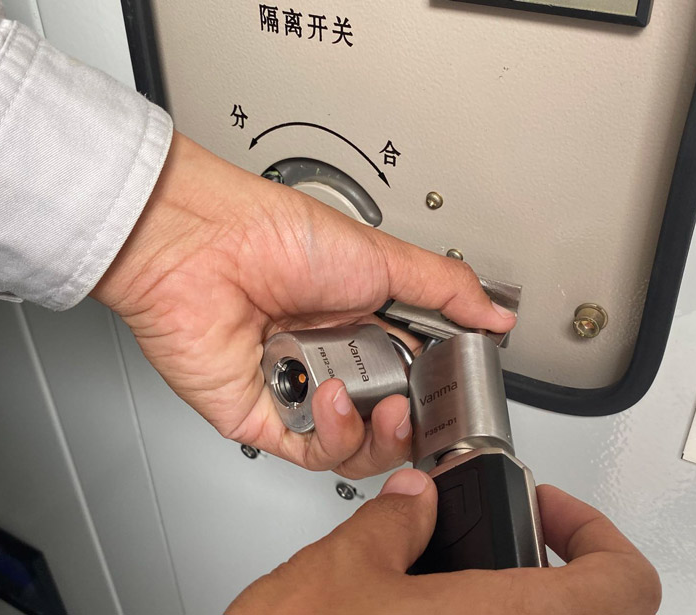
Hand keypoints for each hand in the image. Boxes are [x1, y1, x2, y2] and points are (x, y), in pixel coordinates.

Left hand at [92, 133, 514, 477]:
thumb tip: (495, 313)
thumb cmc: (273, 235)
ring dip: (376, 433)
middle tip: (415, 403)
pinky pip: (311, 452)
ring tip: (372, 398)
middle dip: (412, 421)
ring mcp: (298, 389)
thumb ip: (445, 288)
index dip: (437, 389)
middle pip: (391, 419)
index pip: (416, 372)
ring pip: (358, 447)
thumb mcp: (380, 257)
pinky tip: (328, 396)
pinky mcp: (263, 418)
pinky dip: (332, 433)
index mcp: (363, 319)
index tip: (455, 392)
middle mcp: (332, 357)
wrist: (200, 245)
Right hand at [227, 470, 661, 614]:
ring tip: (473, 576)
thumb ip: (391, 524)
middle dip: (551, 566)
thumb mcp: (339, 571)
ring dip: (520, 601)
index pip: (623, 584)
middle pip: (595, 614)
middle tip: (512, 538)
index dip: (595, 534)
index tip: (549, 510)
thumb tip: (413, 505)